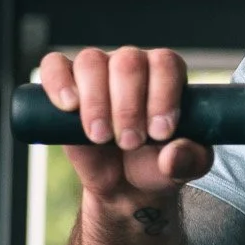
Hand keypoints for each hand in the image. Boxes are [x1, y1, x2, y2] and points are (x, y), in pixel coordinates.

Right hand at [35, 47, 210, 202]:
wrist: (124, 184)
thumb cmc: (157, 164)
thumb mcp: (186, 168)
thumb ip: (190, 160)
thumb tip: (172, 154)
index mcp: (167, 74)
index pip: (165, 63)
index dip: (162, 95)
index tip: (160, 133)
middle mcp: (132, 64)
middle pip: (128, 61)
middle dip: (128, 107)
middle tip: (130, 143)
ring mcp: (97, 71)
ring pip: (92, 61)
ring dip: (96, 102)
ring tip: (101, 137)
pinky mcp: (65, 84)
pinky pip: (54, 65)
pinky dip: (58, 82)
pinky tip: (69, 106)